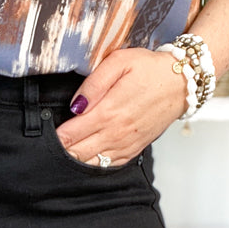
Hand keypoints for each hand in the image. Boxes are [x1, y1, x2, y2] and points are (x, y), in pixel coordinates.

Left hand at [55, 47, 186, 165]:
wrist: (182, 82)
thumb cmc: (150, 69)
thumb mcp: (119, 62)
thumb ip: (93, 84)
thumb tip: (75, 105)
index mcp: (109, 112)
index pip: (71, 133)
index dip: (56, 136)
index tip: (46, 133)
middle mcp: (116, 133)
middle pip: (77, 152)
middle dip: (62, 150)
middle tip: (50, 146)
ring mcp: (126, 144)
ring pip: (92, 162)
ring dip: (76, 159)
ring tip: (64, 153)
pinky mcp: (134, 149)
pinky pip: (109, 165)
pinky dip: (95, 164)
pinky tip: (86, 158)